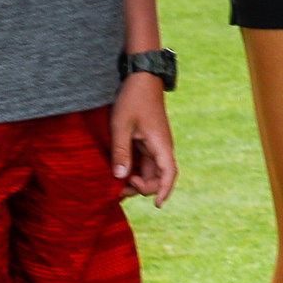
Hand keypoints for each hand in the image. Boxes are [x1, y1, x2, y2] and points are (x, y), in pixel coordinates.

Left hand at [110, 75, 177, 205]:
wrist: (141, 77)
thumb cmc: (133, 99)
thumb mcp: (121, 125)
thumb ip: (121, 152)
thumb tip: (121, 178)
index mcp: (160, 144)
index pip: (169, 174)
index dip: (164, 191)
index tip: (157, 206)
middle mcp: (161, 147)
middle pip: (156, 178)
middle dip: (139, 188)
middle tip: (116, 190)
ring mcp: (155, 144)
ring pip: (149, 171)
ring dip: (134, 180)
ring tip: (114, 183)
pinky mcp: (147, 140)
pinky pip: (143, 162)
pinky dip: (132, 169)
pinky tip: (118, 172)